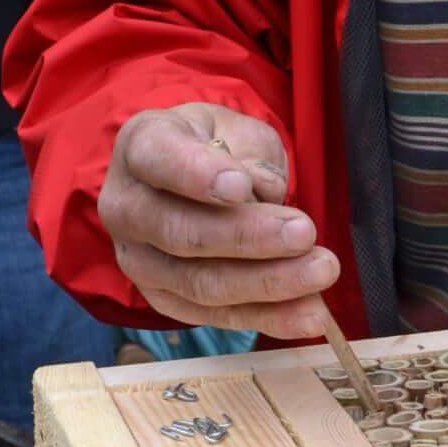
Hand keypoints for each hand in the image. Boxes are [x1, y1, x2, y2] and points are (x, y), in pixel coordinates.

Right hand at [99, 101, 339, 336]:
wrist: (191, 178)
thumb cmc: (217, 147)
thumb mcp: (236, 129)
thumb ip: (250, 154)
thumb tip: (266, 193)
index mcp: (140, 146)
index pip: (160, 159)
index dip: (198, 176)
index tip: (242, 186)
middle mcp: (127, 207)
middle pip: (181, 232)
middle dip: (248, 237)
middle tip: (303, 233)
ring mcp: (139, 260)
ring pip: (199, 283)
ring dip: (267, 282)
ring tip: (321, 272)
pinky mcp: (164, 299)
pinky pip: (217, 316)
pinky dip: (268, 317)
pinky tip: (308, 315)